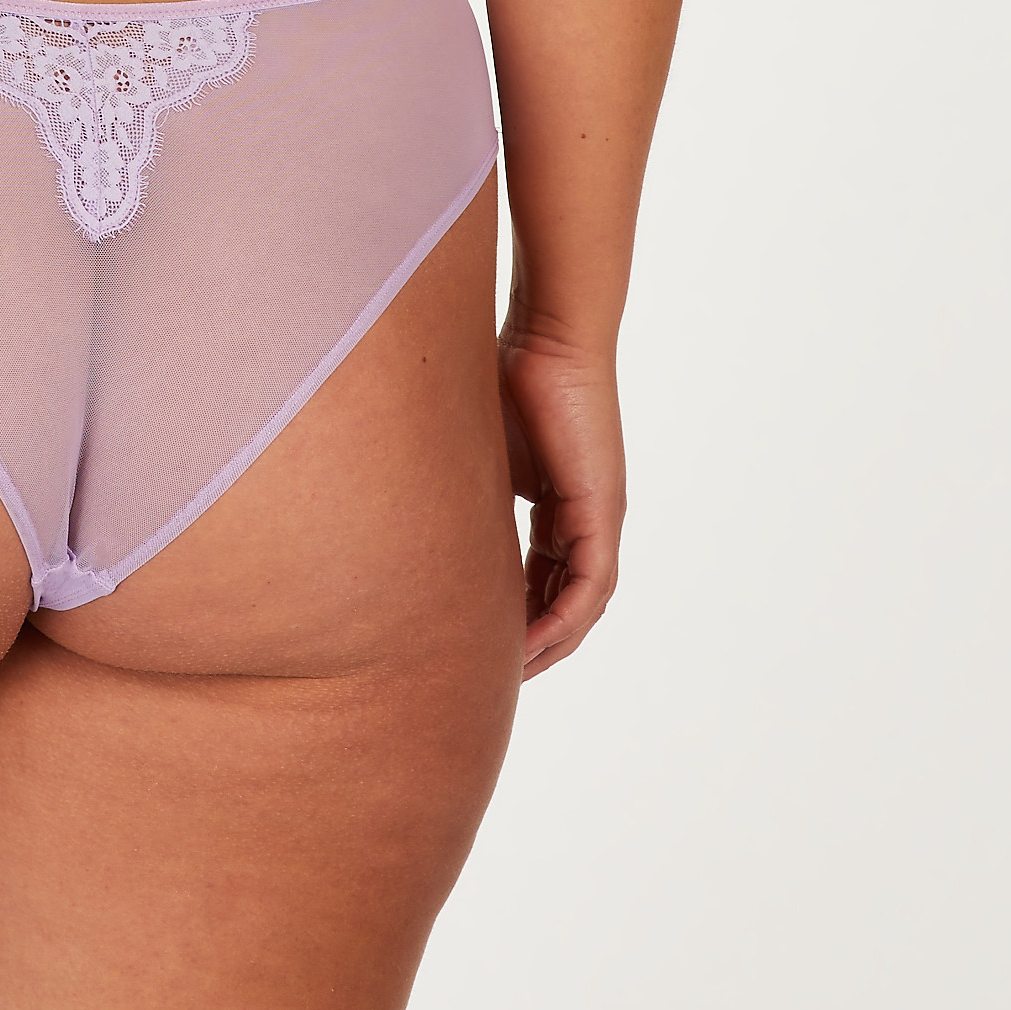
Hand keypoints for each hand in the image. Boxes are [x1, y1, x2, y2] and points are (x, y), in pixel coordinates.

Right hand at [496, 328, 625, 678]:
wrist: (548, 336)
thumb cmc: (507, 372)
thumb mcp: (476, 447)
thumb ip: (461, 485)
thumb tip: (408, 502)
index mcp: (558, 500)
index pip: (541, 574)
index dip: (515, 612)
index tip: (479, 639)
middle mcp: (586, 514)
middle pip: (566, 598)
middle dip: (534, 640)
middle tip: (494, 674)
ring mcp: (600, 514)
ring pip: (582, 602)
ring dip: (551, 642)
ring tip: (512, 673)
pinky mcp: (602, 509)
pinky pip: (590, 586)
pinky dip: (564, 620)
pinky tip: (534, 645)